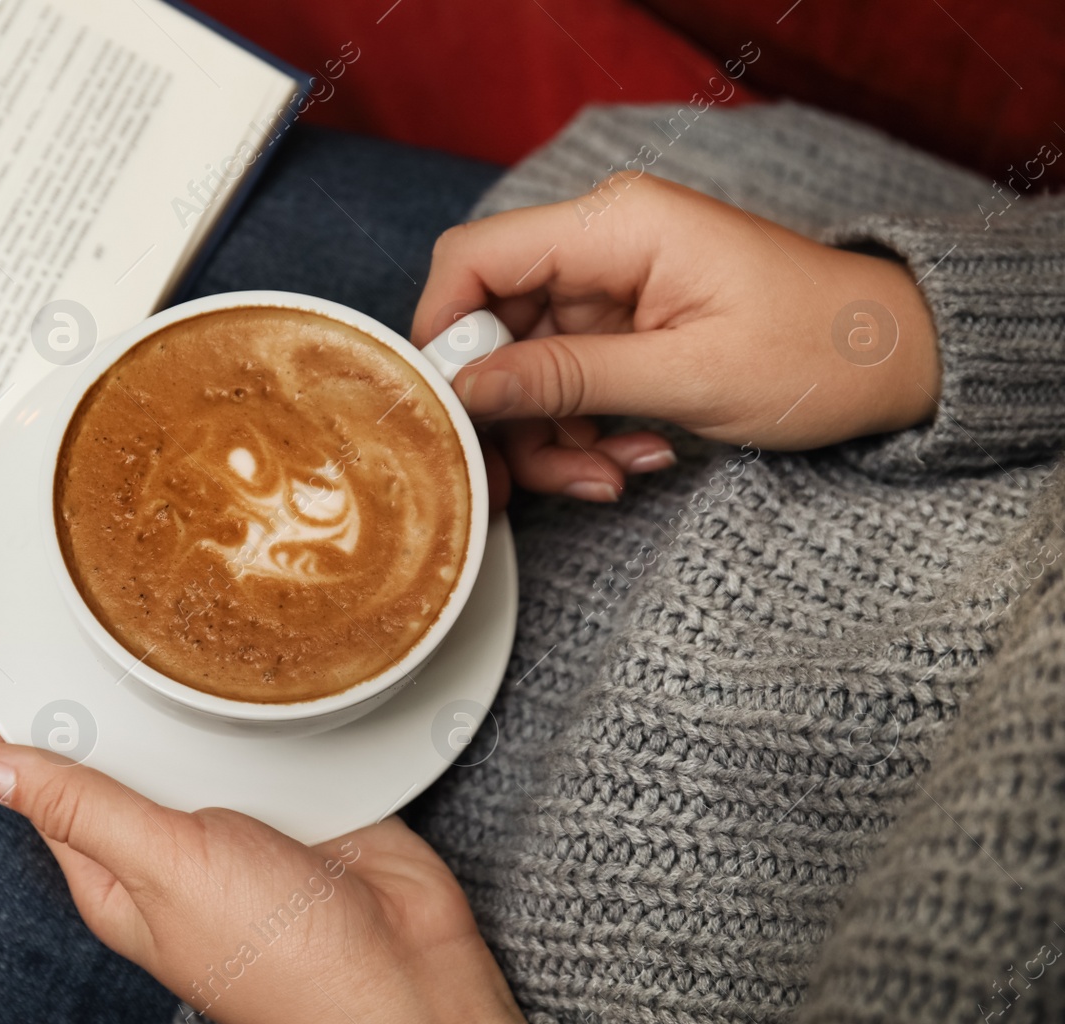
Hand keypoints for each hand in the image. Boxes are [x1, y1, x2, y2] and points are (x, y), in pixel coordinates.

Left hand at [0, 581, 532, 1023]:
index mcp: (113, 865)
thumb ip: (83, 810)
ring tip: (124, 586)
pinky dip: (239, 681)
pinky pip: (252, 723)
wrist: (409, 986)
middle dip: (70, 656)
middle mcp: (166, 833)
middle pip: (103, 728)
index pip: (31, 758)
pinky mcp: (295, 788)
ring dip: (158, 662)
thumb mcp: (165, 870)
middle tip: (40, 574)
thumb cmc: (285, 961)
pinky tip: (232, 638)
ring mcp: (232, 809)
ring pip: (179, 719)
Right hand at [414, 173, 939, 504]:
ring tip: (611, 475)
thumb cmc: (818, 351)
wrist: (897, 362)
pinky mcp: (620, 330)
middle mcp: (600, 247)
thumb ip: (568, 378)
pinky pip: (564, 385)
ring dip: (550, 436)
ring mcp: (608, 290)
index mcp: (616, 225)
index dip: (443, 332)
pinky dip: (582, 433)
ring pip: (522, 369)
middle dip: (506, 411)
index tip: (453, 410)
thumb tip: (467, 386)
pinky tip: (633, 458)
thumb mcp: (688, 375)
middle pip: (493, 326)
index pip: (475, 258)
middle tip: (523, 480)